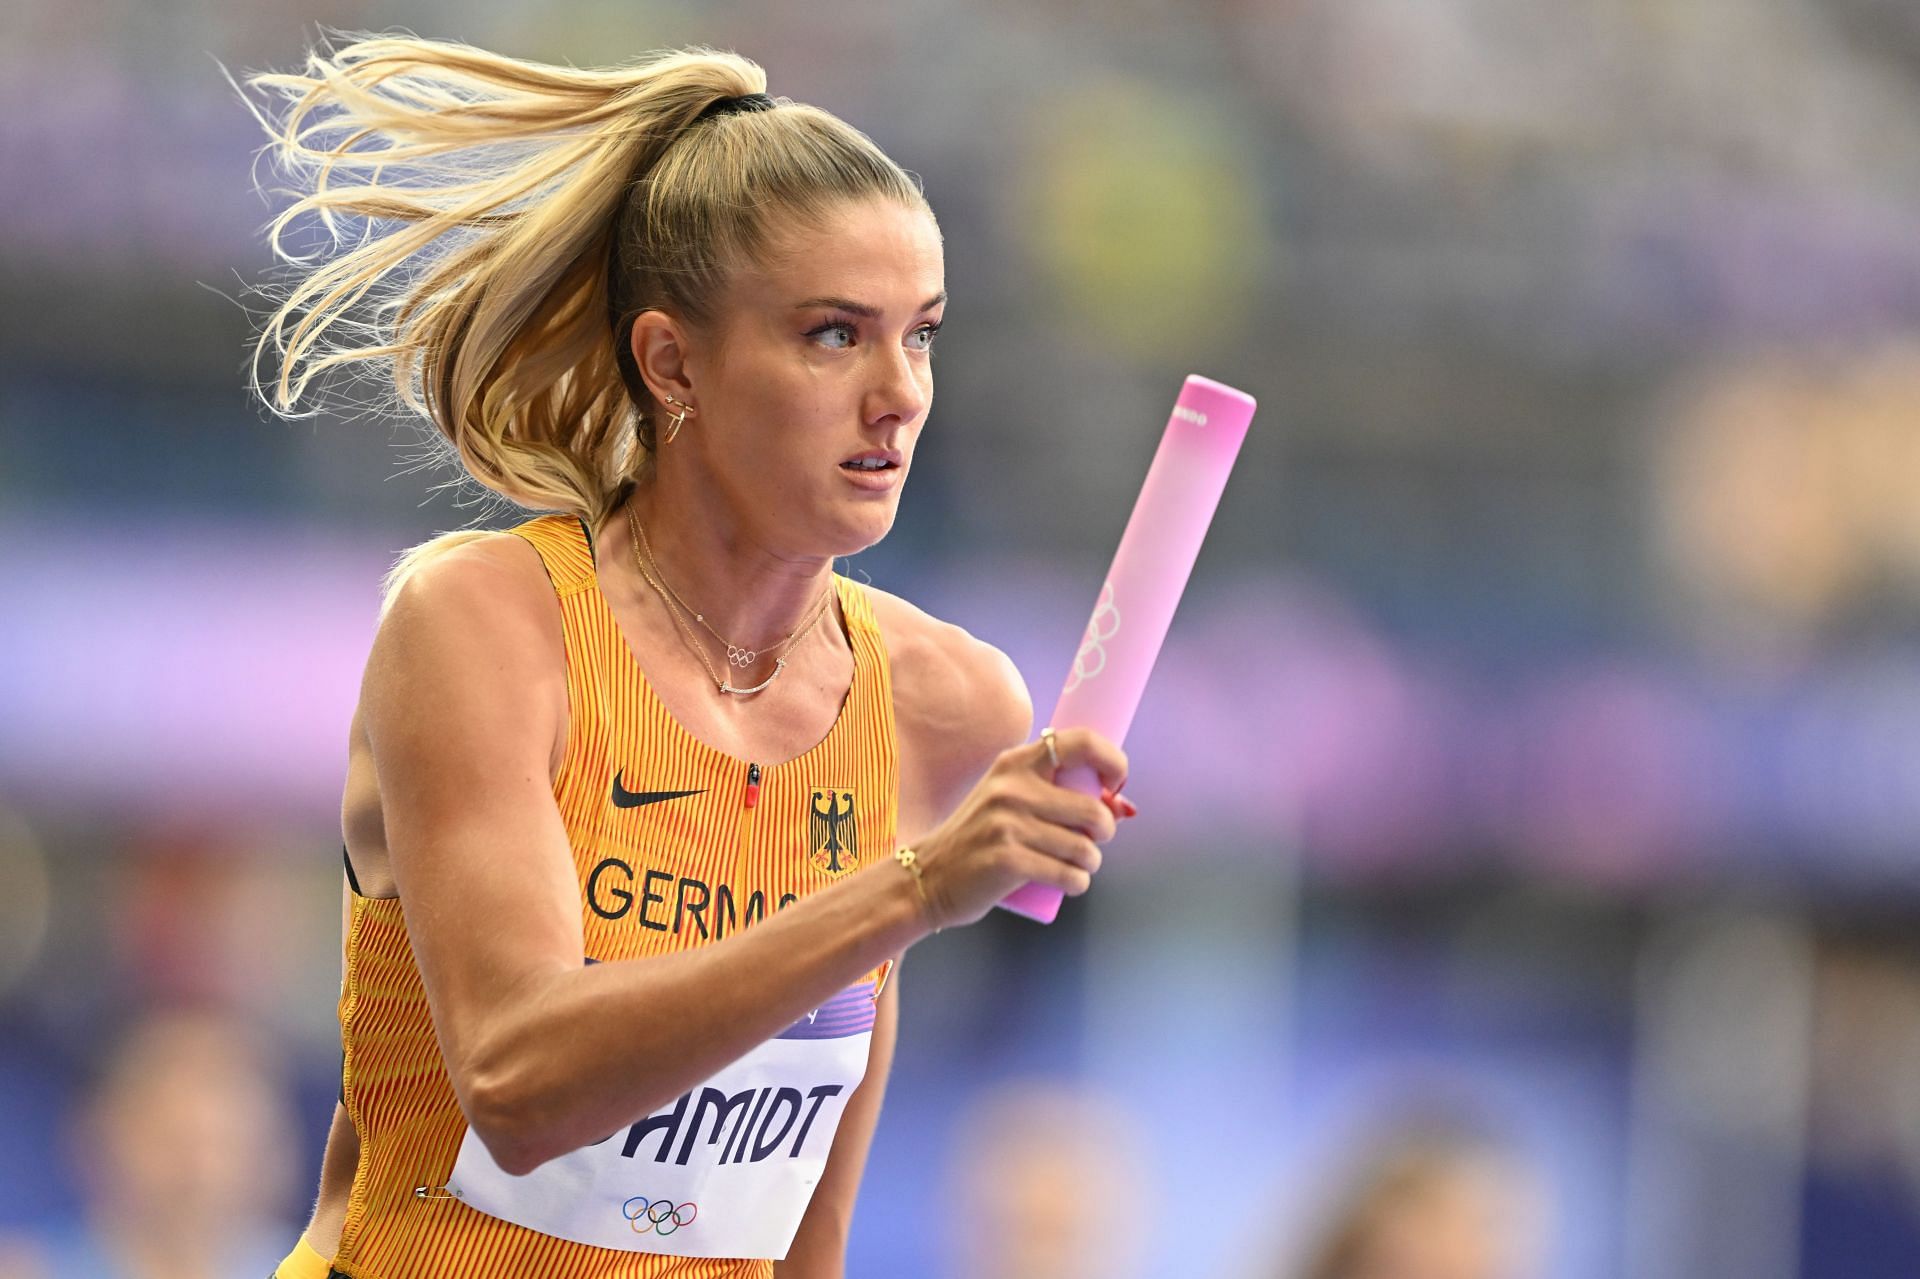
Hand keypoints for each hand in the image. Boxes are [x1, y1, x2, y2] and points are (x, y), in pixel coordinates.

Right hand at [908, 727, 1132, 930]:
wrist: (929, 875)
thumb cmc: (980, 837)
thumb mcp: (1007, 798)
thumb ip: (1053, 793)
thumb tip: (1122, 806)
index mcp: (1015, 763)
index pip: (1081, 742)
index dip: (1113, 761)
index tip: (1116, 785)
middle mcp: (1012, 788)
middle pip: (1093, 809)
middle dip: (1106, 831)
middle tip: (1094, 840)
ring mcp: (1008, 824)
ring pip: (1085, 848)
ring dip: (1090, 864)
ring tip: (1075, 865)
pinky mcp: (1008, 860)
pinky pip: (1069, 875)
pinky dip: (1078, 883)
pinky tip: (1069, 882)